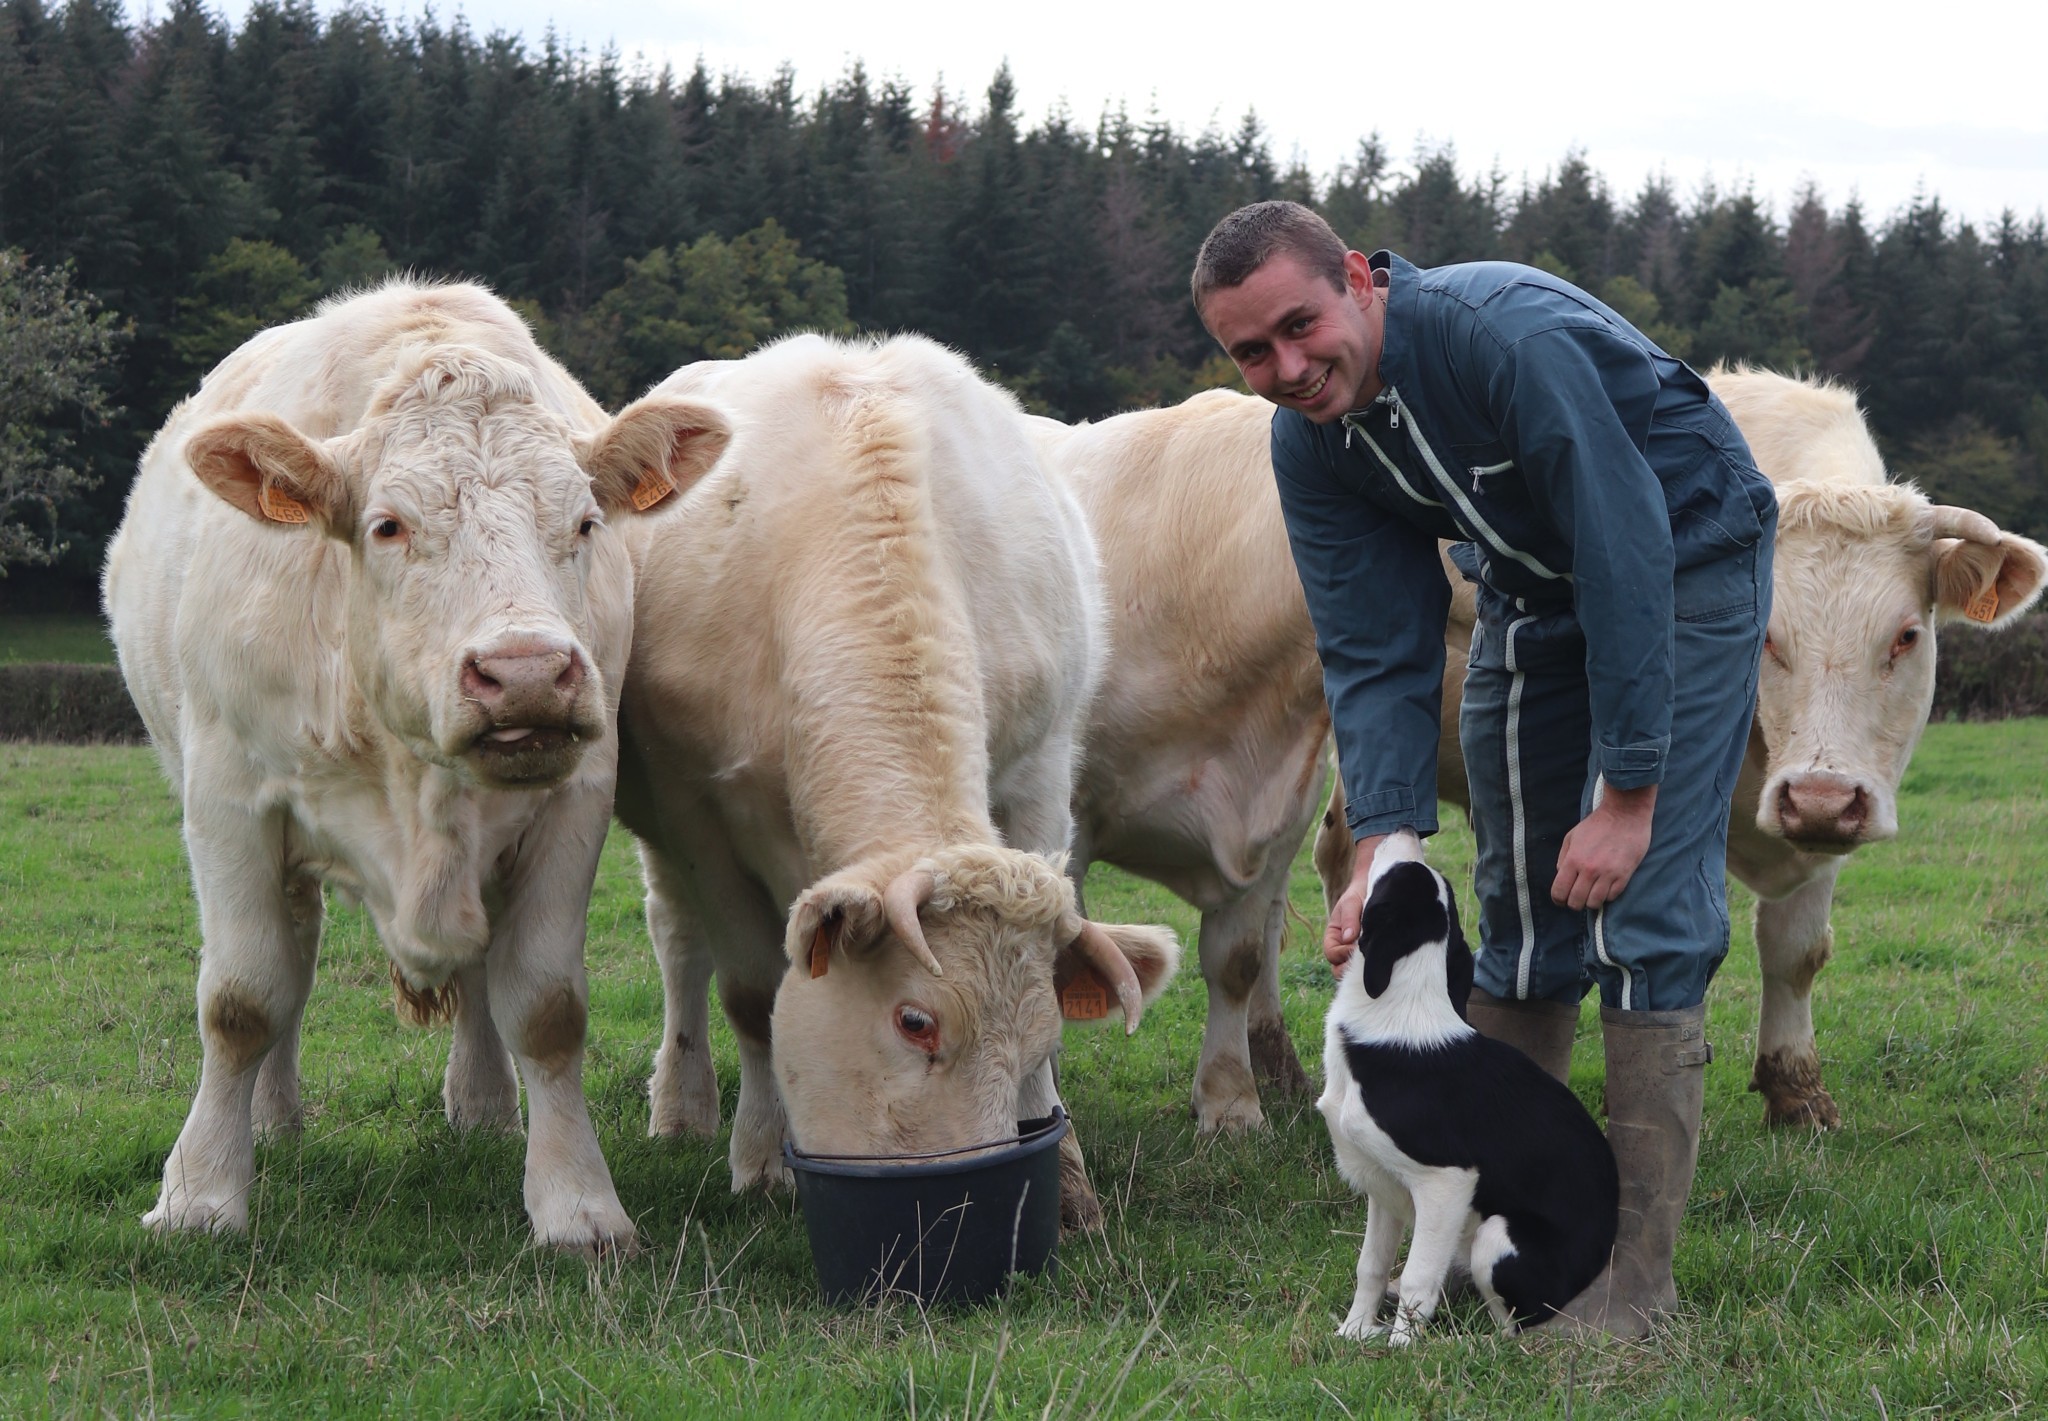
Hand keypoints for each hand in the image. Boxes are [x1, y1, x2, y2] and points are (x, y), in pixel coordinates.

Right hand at [1325, 834, 1385, 969]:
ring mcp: (1356, 953)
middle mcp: (1343, 948)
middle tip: (1367, 956)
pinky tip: (1384, 956)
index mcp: (1333, 937)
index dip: (1342, 954)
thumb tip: (1348, 938)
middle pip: (1339, 968)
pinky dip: (1374, 964)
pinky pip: (1369, 967)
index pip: (1332, 954)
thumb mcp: (1351, 902)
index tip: (1357, 945)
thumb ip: (1349, 919)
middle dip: (1350, 967)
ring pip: (1353, 971)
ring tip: (1376, 955)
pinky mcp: (1371, 954)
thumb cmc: (1359, 894)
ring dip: (1362, 967)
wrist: (1375, 888)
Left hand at [1551, 783, 1656, 910]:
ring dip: (1590, 902)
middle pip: (1576, 902)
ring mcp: (1608, 874)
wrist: (1625, 814)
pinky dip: (1606, 896)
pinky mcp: (1624, 876)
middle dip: (1573, 903)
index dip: (1558, 900)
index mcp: (1573, 859)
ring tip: (1591, 893)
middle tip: (1577, 898)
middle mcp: (1589, 870)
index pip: (1559, 892)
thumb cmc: (1597, 824)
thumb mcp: (1572, 837)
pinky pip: (1612, 897)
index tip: (1561, 900)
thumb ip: (1563, 859)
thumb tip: (1562, 877)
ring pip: (1594, 903)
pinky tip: (1605, 887)